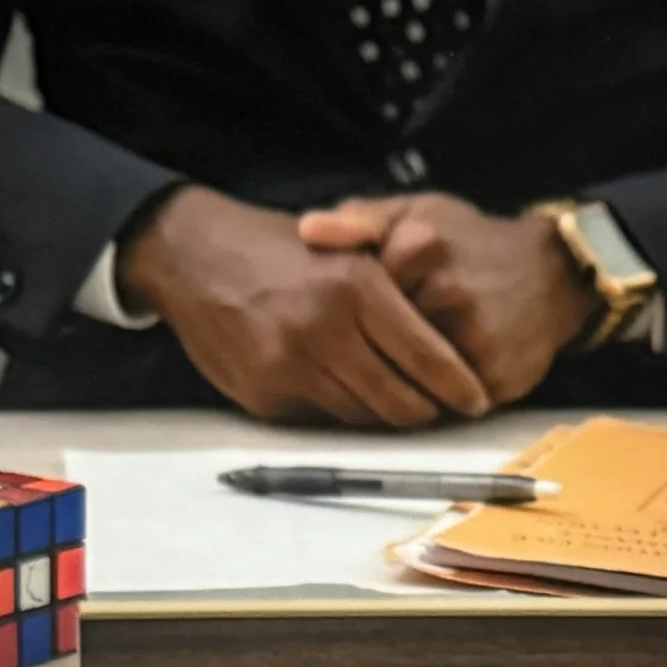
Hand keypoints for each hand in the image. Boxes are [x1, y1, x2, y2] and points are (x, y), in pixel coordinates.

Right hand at [116, 184, 489, 427]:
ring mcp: (290, 365)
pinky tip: (340, 386)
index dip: (460, 388)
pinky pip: (321, 419)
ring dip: (383, 413)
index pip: (429, 358)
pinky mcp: (264, 394)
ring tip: (395, 398)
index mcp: (355, 286)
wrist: (189, 251)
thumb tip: (453, 348)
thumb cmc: (279, 249)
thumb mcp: (344, 247)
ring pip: (363, 416)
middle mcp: (324, 329)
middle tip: (439, 406)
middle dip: (427, 410)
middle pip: (401, 402)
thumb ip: (396, 291)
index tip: (477, 399)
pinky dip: (339, 408)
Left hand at [298, 193, 602, 409]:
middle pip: (385, 339)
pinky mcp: (496, 374)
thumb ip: (361, 219)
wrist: (553, 273)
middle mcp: (449, 290)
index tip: (359, 312)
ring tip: (411, 361)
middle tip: (379, 343)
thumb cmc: (473, 244)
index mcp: (421, 246)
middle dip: (380, 346)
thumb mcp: (418, 213)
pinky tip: (443, 375)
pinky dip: (442, 394)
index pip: (361, 295)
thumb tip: (307, 230)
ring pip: (414, 376)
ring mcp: (476, 336)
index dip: (358, 310)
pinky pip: (449, 399)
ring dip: (407, 377)